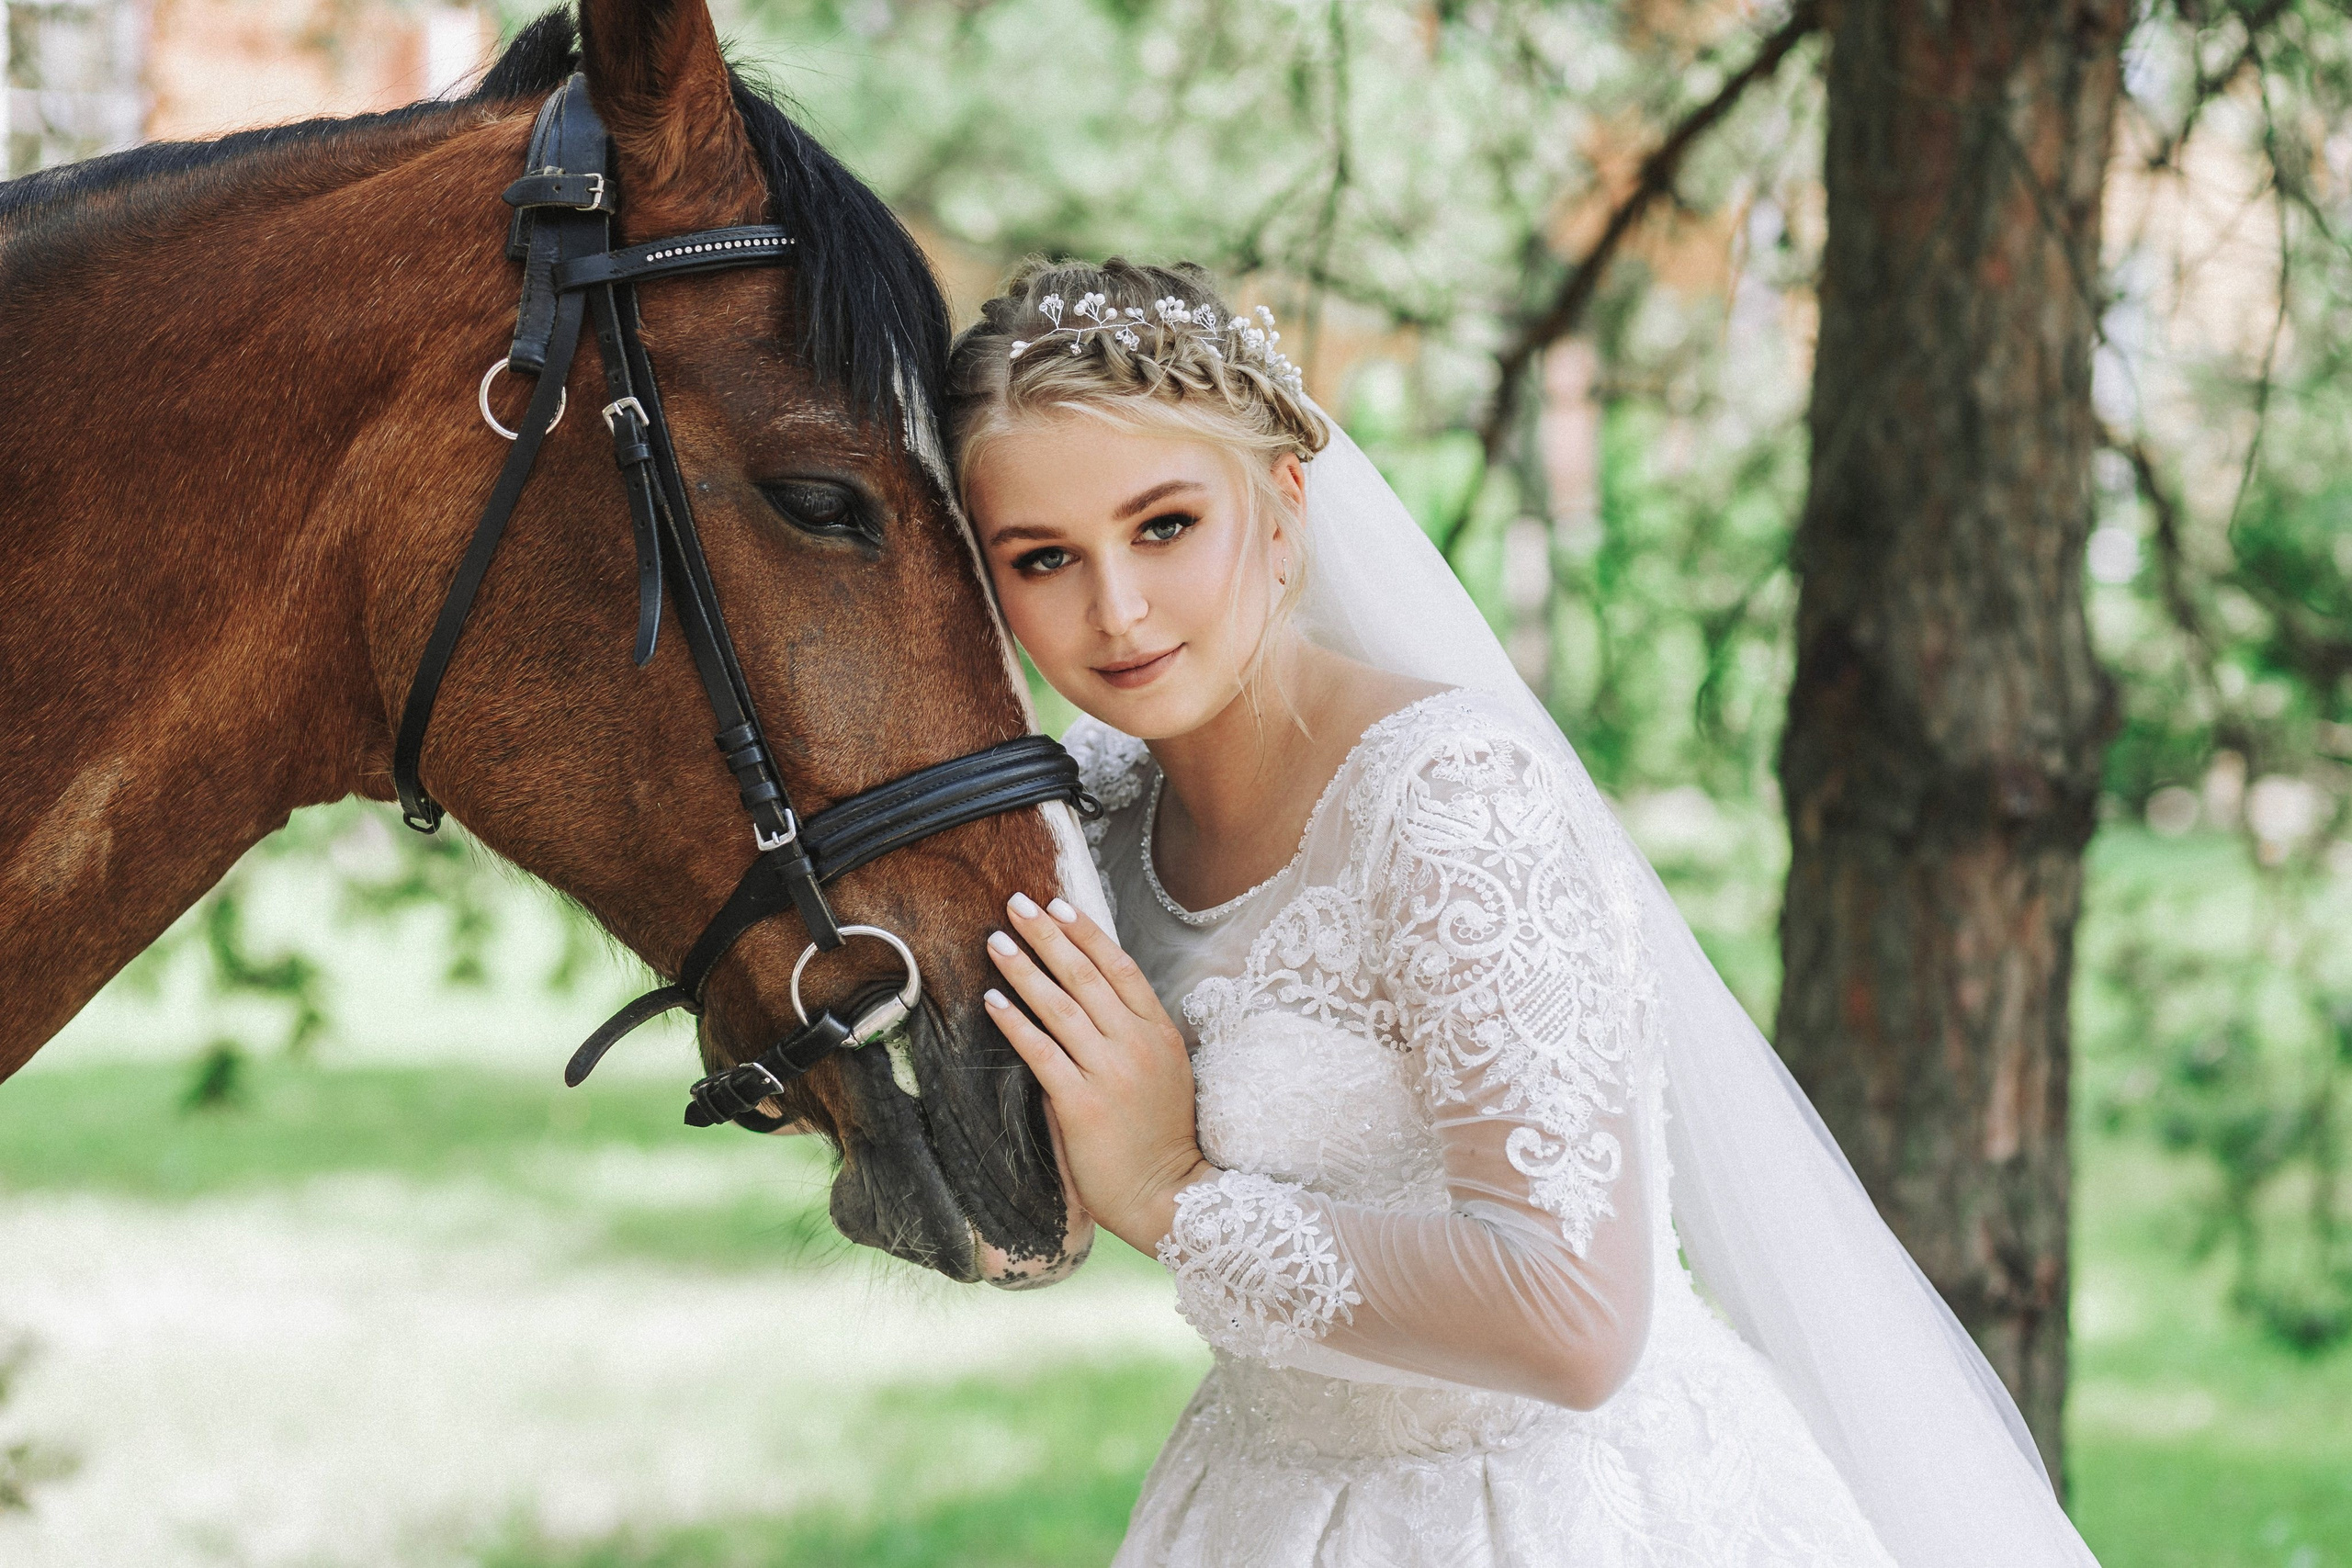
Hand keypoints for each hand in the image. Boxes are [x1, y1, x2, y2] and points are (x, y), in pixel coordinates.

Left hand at [984, 891, 1216, 1254]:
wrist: (1169, 1196)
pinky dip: (1015, 1024)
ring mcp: (1110, 1073)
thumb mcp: (1164, 1074)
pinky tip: (993, 1002)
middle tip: (1016, 904)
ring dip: (1025, 970)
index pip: (1119, 967)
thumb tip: (1083, 1007)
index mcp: (1158, 1033)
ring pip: (1060, 1007)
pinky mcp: (1081, 1104)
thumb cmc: (1161, 1138)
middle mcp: (1135, 1044)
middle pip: (1085, 976)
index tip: (1059, 905)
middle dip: (1047, 935)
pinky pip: (1041, 1053)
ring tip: (996, 942)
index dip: (1087, 933)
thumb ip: (1129, 1038)